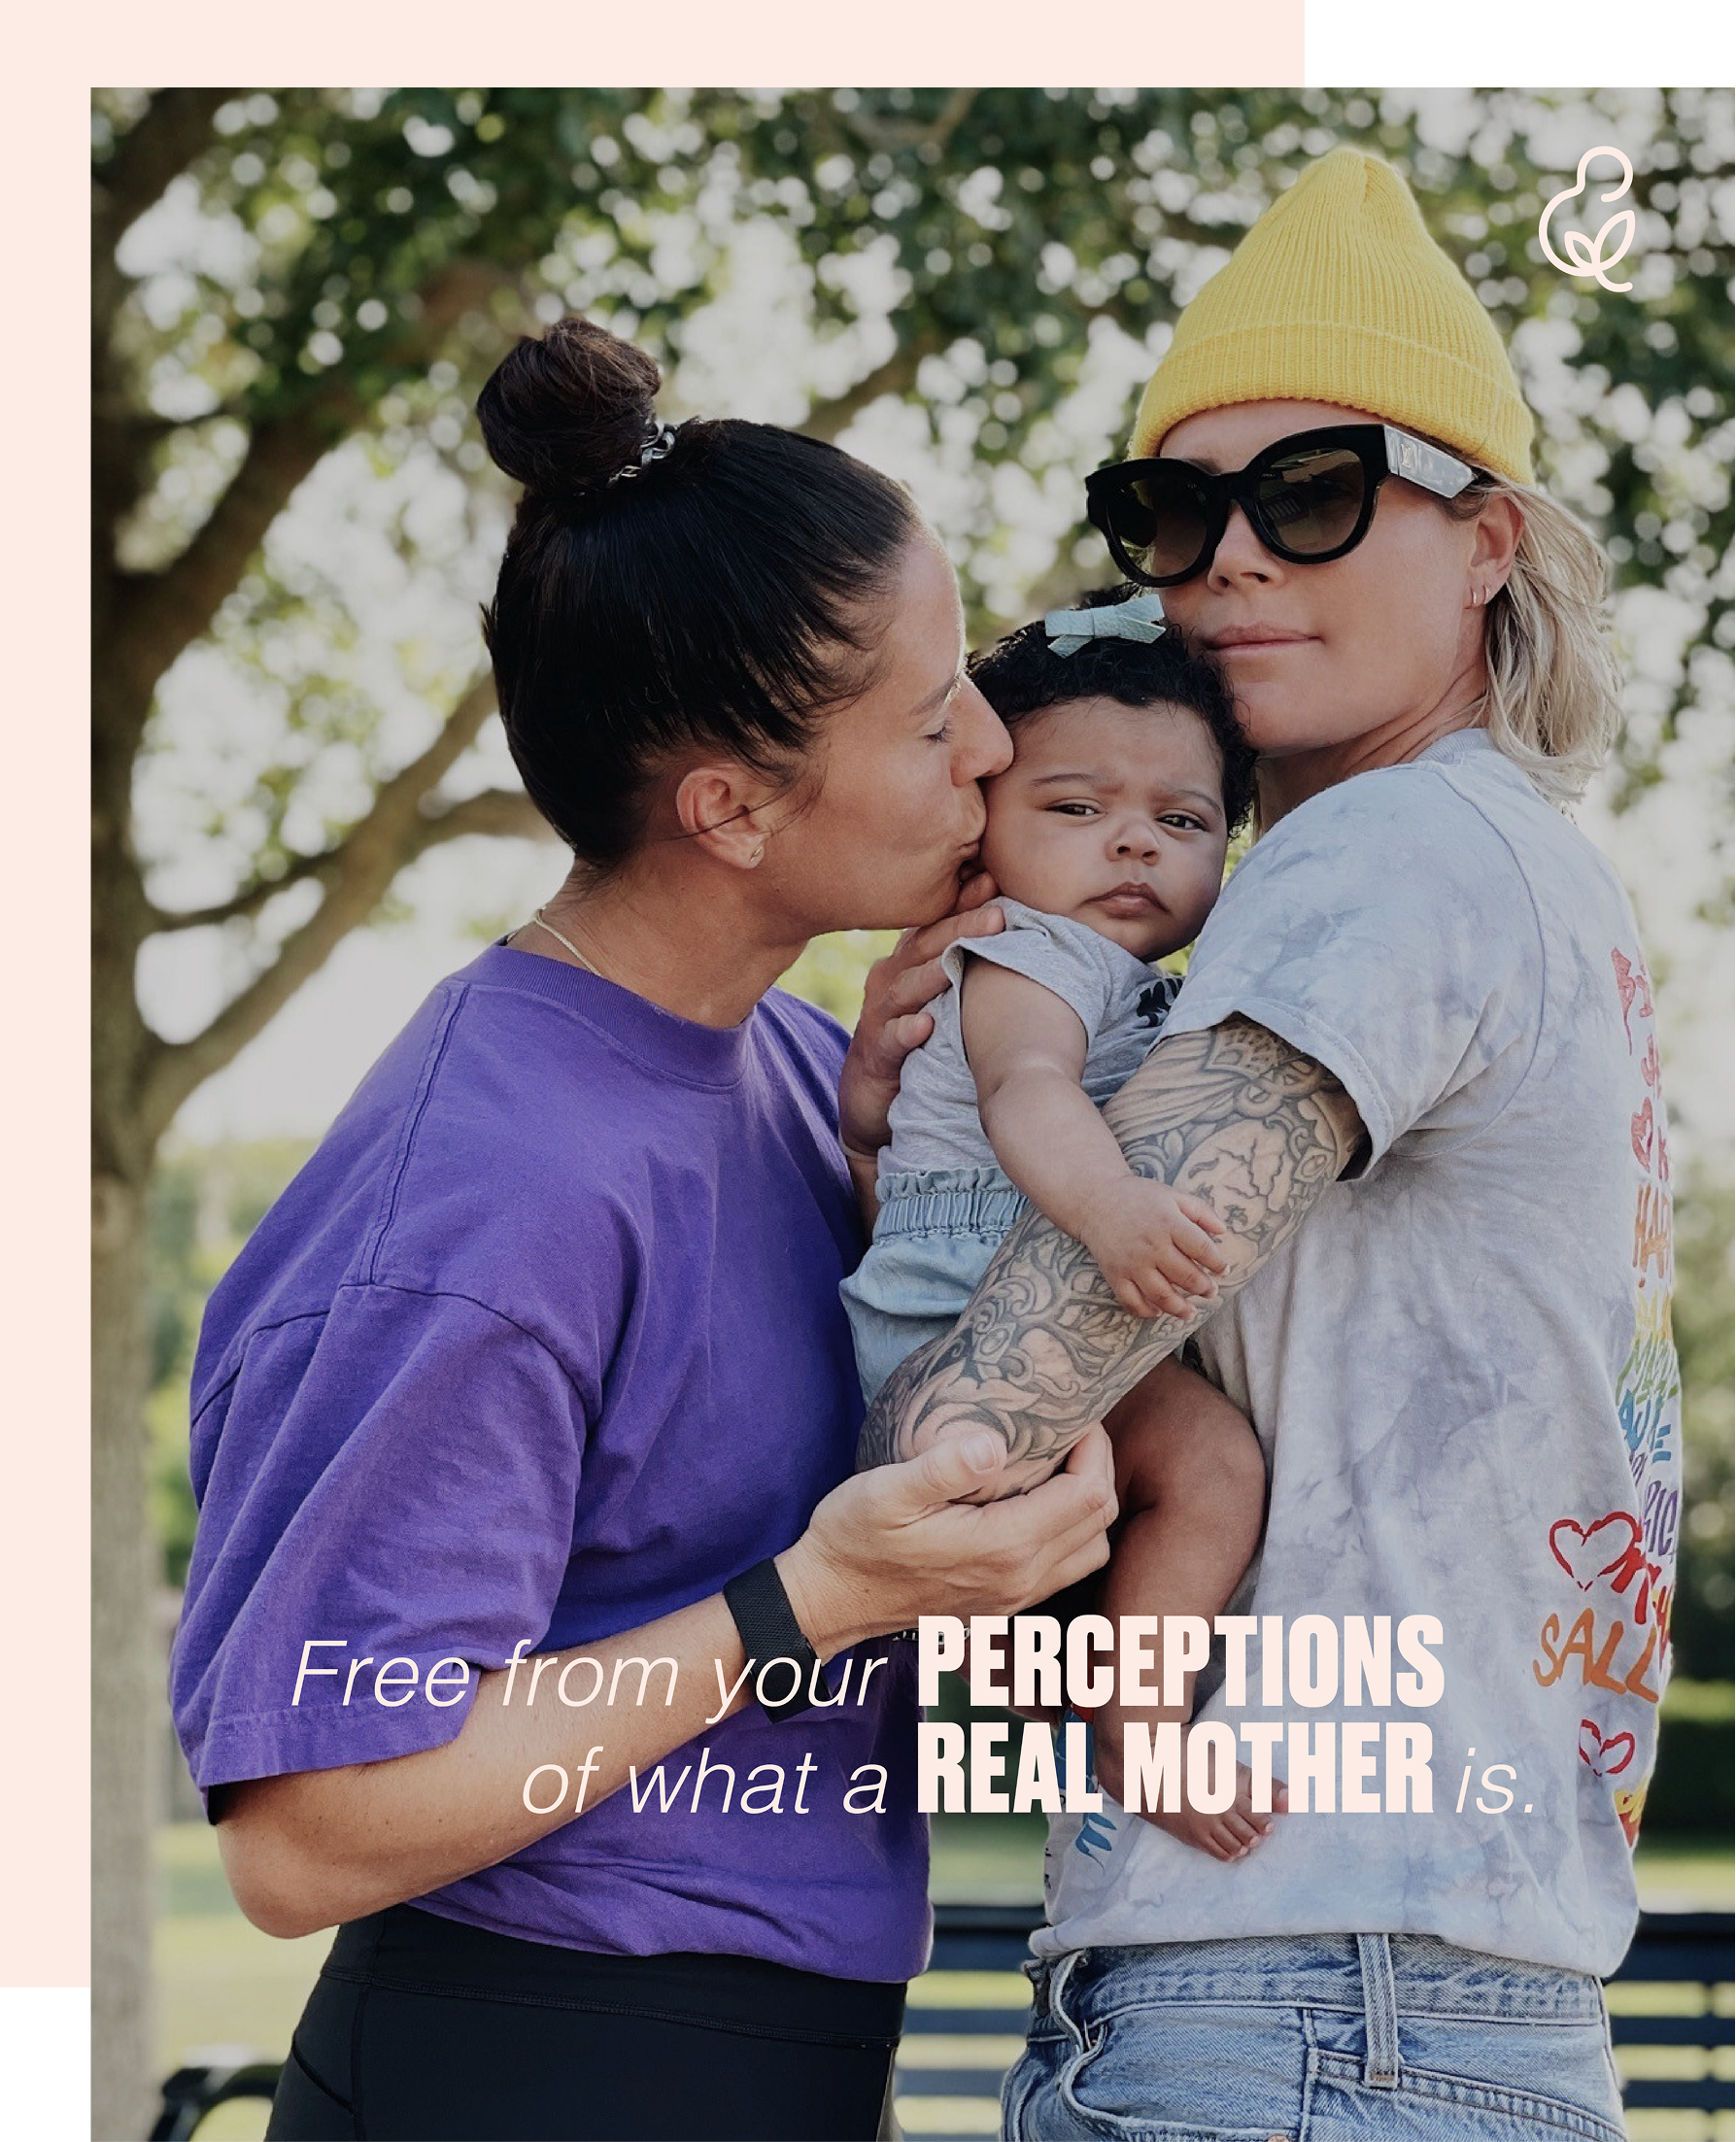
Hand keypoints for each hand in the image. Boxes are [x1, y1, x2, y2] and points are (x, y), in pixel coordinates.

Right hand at [779, 1425, 1117, 1656]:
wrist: (829, 1600)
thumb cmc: (853, 1540)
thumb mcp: (886, 1492)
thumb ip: (942, 1467)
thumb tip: (994, 1443)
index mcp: (1003, 1546)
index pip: (1088, 1496)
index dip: (1094, 1449)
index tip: (1074, 1416)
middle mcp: (1020, 1578)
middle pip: (1099, 1523)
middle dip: (1097, 1469)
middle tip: (1070, 1433)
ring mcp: (1014, 1598)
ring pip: (1090, 1552)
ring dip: (1087, 1506)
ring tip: (1058, 1467)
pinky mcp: (1002, 1604)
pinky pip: (1063, 1569)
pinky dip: (1068, 1534)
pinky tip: (1034, 1505)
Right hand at [838, 873, 1003, 1158]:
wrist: (872, 1093)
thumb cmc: (917, 1035)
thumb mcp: (942, 995)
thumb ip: (968, 964)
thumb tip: (1019, 930)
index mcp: (911, 961)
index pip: (938, 924)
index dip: (963, 901)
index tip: (994, 877)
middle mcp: (892, 979)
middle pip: (925, 948)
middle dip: (959, 928)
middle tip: (997, 913)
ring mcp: (880, 1015)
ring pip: (905, 989)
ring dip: (932, 975)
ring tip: (958, 962)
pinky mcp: (875, 1053)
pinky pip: (889, 1039)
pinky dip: (905, 1031)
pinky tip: (923, 1025)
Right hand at [1081, 1177, 1226, 1319]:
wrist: (1096, 1200)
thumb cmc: (1139, 1197)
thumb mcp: (1173, 1195)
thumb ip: (1201, 1211)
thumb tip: (1223, 1231)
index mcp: (1169, 1223)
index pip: (1202, 1249)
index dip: (1217, 1263)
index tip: (1223, 1270)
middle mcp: (1151, 1246)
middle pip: (1186, 1276)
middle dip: (1204, 1288)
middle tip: (1211, 1291)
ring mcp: (1132, 1263)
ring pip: (1162, 1296)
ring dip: (1180, 1308)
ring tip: (1191, 1311)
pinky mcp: (1115, 1275)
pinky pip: (1132, 1302)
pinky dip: (1147, 1312)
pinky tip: (1158, 1311)